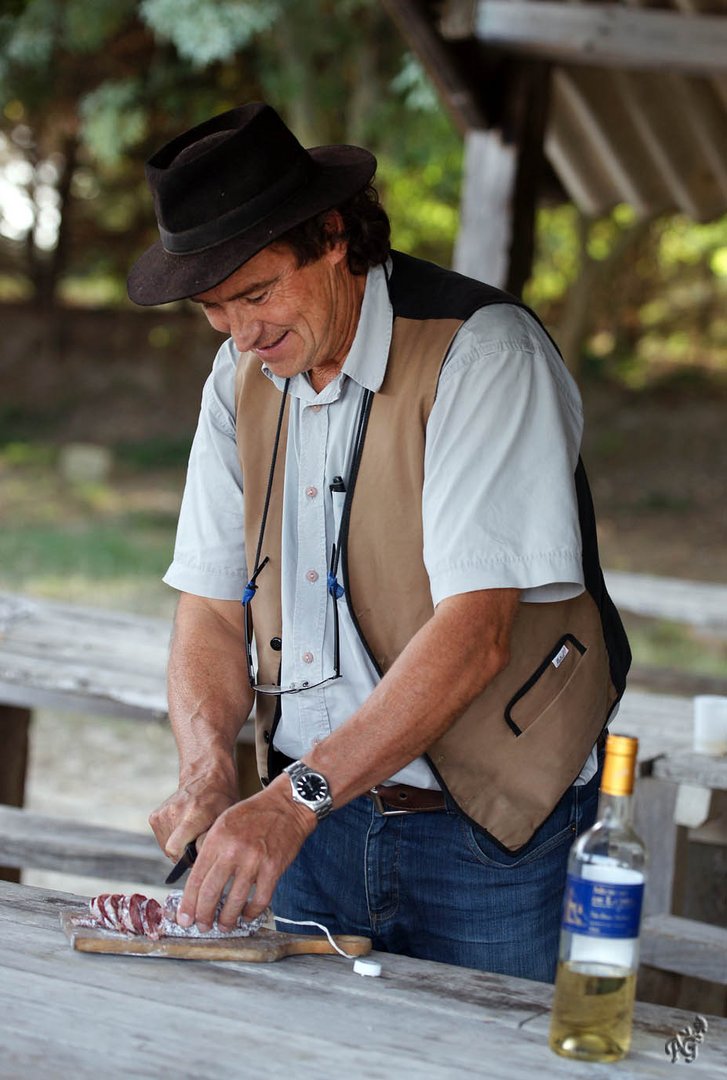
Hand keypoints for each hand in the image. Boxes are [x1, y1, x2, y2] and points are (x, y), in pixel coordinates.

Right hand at [149, 766, 238, 861]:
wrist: (205, 777)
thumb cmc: (220, 801)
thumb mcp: (224, 820)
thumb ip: (211, 841)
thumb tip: (198, 861)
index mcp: (193, 814)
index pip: (175, 850)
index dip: (188, 859)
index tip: (201, 853)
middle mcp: (174, 812)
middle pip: (173, 853)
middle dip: (186, 854)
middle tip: (200, 841)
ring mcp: (162, 814)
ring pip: (167, 848)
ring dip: (180, 847)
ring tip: (193, 831)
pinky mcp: (154, 817)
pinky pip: (163, 840)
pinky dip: (173, 839)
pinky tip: (184, 827)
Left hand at [176, 777, 315, 931]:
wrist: (287, 805)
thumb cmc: (254, 814)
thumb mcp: (224, 823)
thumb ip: (211, 849)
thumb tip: (199, 882)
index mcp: (217, 838)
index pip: (196, 878)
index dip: (189, 903)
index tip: (185, 918)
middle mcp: (233, 850)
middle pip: (211, 893)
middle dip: (203, 916)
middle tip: (202, 926)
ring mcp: (254, 860)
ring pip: (234, 901)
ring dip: (226, 919)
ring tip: (223, 926)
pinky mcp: (273, 868)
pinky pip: (260, 899)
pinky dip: (251, 912)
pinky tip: (246, 916)